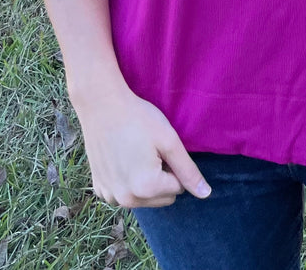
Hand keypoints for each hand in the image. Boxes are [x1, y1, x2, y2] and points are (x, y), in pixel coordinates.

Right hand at [75, 84, 212, 207]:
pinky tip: (121, 159)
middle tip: (149, 151)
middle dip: (161, 178)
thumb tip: (205, 194)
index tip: (161, 148)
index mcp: (147, 188)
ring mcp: (110, 196)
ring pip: (143, 198)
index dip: (173, 166)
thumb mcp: (169, 141)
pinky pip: (124, 194)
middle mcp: (127, 199)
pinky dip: (126, 181)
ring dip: (144, 182)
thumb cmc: (139, 118)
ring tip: (135, 153)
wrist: (101, 105)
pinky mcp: (100, 189)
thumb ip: (188, 171)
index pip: (178, 188)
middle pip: (162, 198)